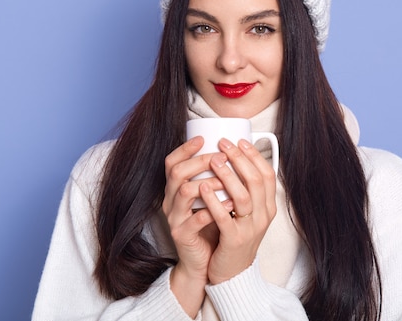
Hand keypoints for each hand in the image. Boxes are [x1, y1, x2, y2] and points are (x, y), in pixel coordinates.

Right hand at [162, 136, 232, 316]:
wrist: (200, 262)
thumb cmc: (208, 226)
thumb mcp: (207, 199)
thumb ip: (212, 179)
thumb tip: (229, 152)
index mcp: (174, 190)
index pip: (171, 162)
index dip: (185, 148)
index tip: (203, 138)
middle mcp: (170, 201)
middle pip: (177, 173)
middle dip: (200, 161)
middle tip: (220, 157)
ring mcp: (174, 218)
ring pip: (185, 192)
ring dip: (209, 183)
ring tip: (228, 181)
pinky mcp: (183, 235)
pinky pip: (197, 219)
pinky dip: (215, 209)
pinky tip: (231, 204)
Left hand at [200, 138, 276, 283]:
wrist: (232, 273)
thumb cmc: (235, 236)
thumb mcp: (247, 213)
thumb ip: (245, 190)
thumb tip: (236, 159)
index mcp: (268, 207)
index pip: (267, 174)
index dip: (254, 155)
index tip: (239, 140)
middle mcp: (264, 216)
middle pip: (256, 180)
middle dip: (239, 158)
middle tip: (223, 144)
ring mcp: (251, 229)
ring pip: (243, 196)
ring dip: (227, 175)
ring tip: (213, 160)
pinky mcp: (234, 240)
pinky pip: (225, 217)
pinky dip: (214, 200)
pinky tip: (203, 187)